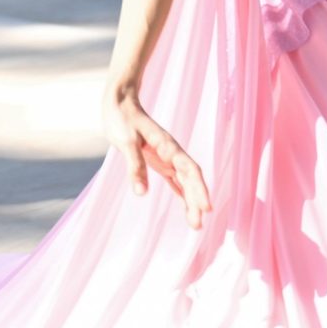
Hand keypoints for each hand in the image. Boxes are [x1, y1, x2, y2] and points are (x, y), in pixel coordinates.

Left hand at [104, 80, 209, 229]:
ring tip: (196, 224)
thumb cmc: (122, 119)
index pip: (190, 170)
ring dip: (191, 201)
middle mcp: (172, 153)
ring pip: (185, 182)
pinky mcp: (158, 161)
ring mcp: (166, 157)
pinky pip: (175, 180)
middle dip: (197, 201)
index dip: (199, 189)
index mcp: (168, 147)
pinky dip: (182, 194)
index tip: (206, 207)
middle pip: (190, 179)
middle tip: (198, 226)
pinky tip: (187, 207)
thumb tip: (141, 193)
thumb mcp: (126, 142)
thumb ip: (135, 166)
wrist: (119, 101)